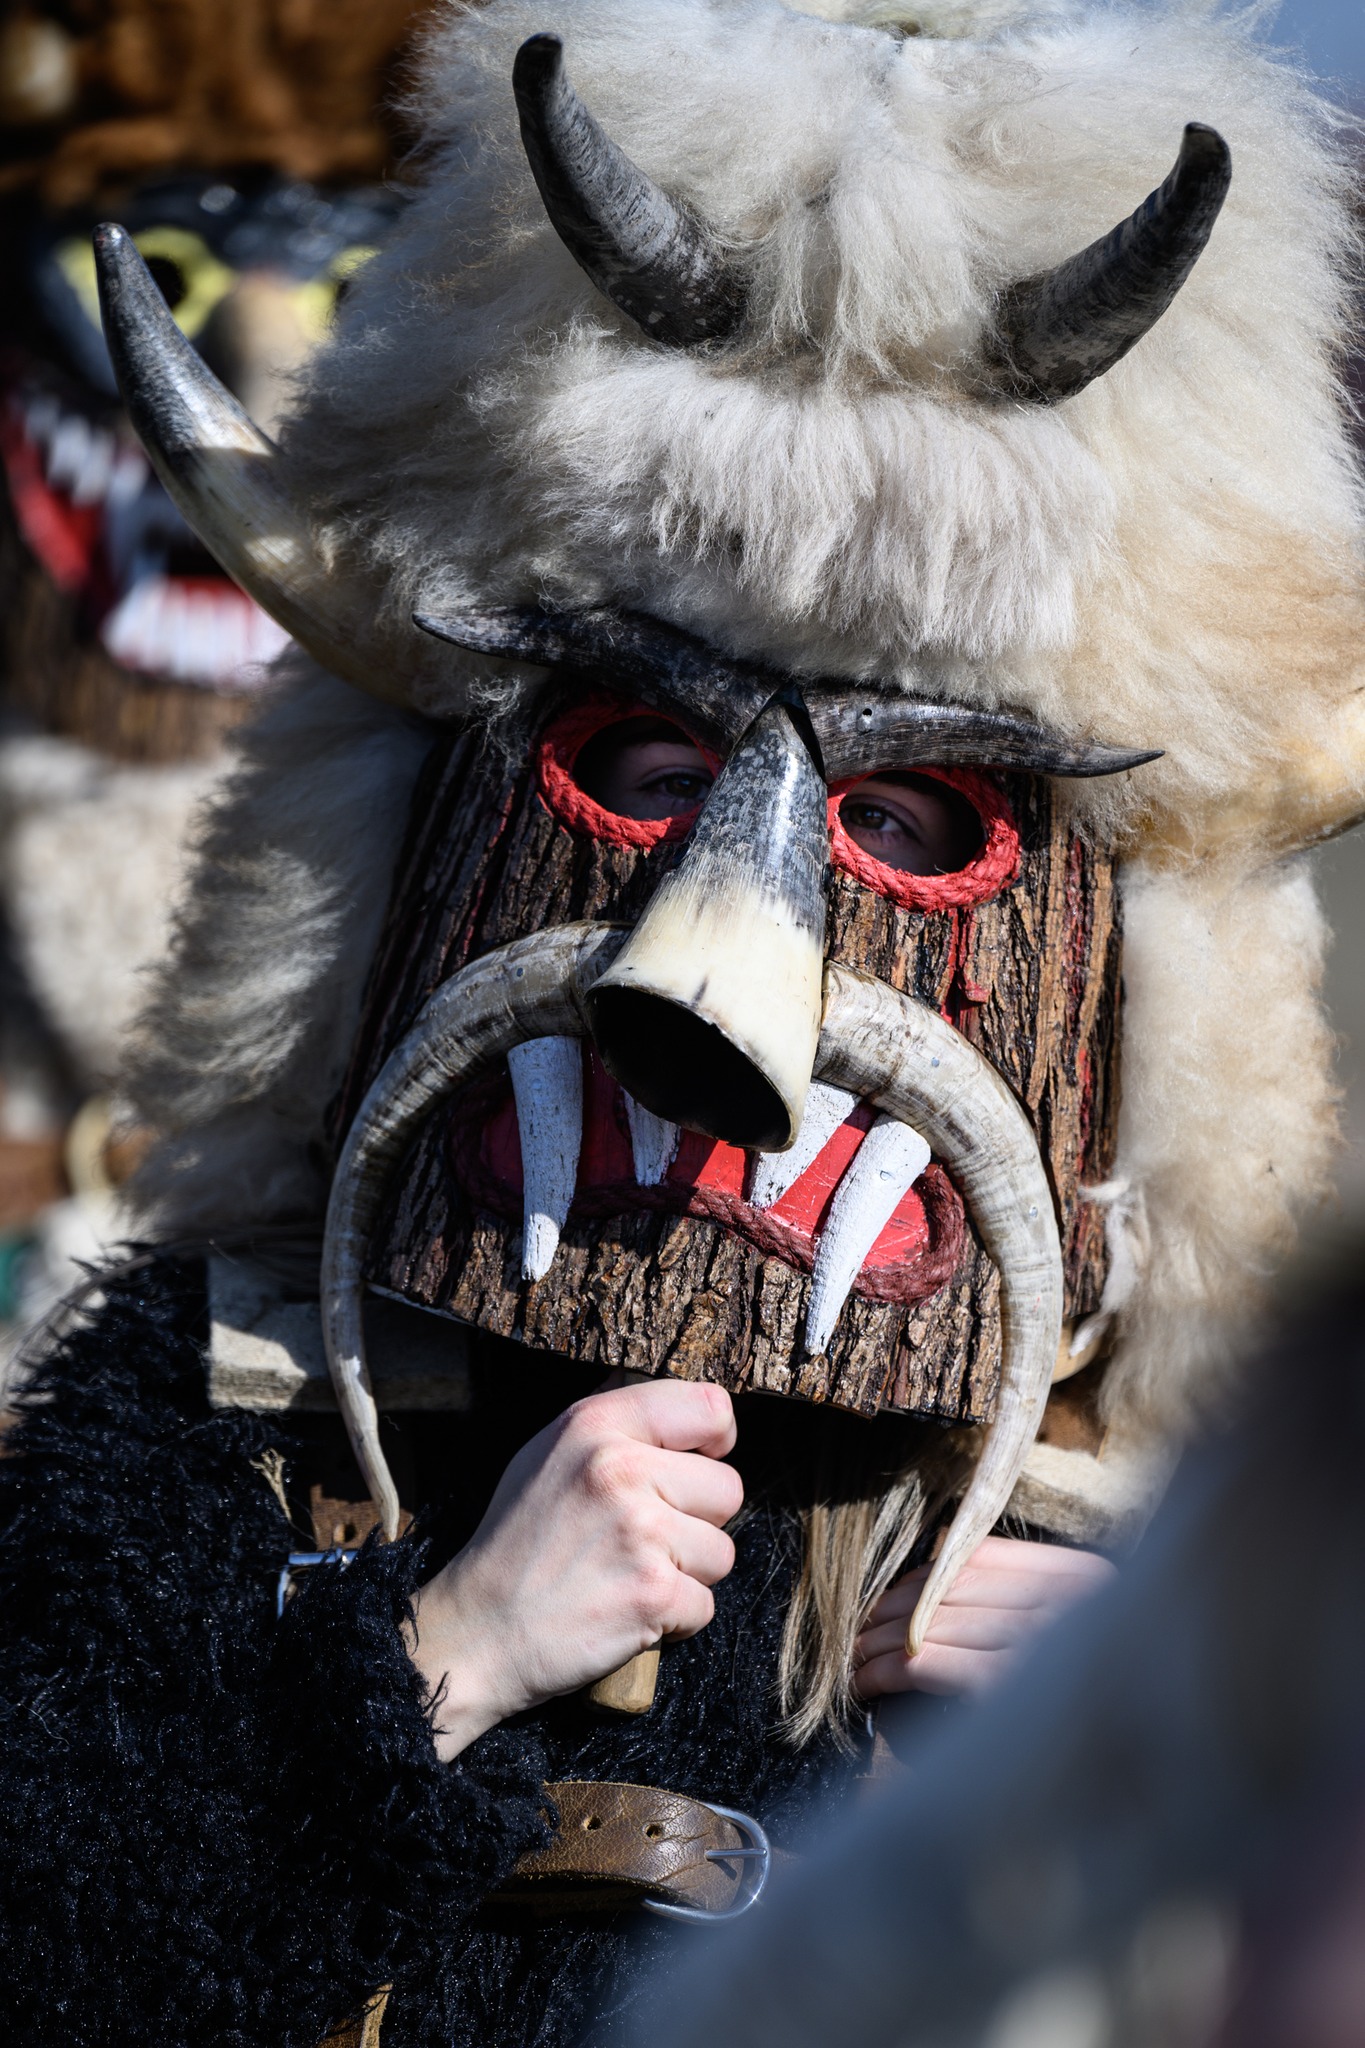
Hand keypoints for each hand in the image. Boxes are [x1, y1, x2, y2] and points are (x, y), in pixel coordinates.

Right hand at [406, 1379, 741, 1759]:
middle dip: (698, 1522)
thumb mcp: (546, 1454)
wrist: (479, 1630)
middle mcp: (622, 1469)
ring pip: (721, 1551)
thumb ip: (609, 1424)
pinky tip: (629, 1611)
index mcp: (595, 1425)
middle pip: (728, 1489)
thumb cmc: (517, 1541)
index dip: (717, 1440)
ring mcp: (640, 1532)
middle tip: (644, 1540)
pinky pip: (705, 1605)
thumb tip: (666, 1397)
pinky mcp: (652, 1593)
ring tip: (629, 1575)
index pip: (708, 1407)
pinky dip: (674, 1619)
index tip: (703, 1462)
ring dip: (687, 1574)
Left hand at [852, 1535, 1114, 1700]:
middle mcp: (1066, 1600)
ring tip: (857, 1659)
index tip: (892, 1598)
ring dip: (880, 1640)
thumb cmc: (1093, 1720)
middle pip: (951, 1587)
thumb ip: (1027, 1607)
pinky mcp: (1009, 1689)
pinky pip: (927, 1662)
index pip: (983, 1555)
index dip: (927, 1575)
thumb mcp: (1075, 1641)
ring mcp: (1040, 1641)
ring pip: (932, 1623)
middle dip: (895, 1609)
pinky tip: (867, 1684)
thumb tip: (940, 1592)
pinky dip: (886, 1670)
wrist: (1126, 1787)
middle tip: (860, 1631)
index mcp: (1087, 1578)